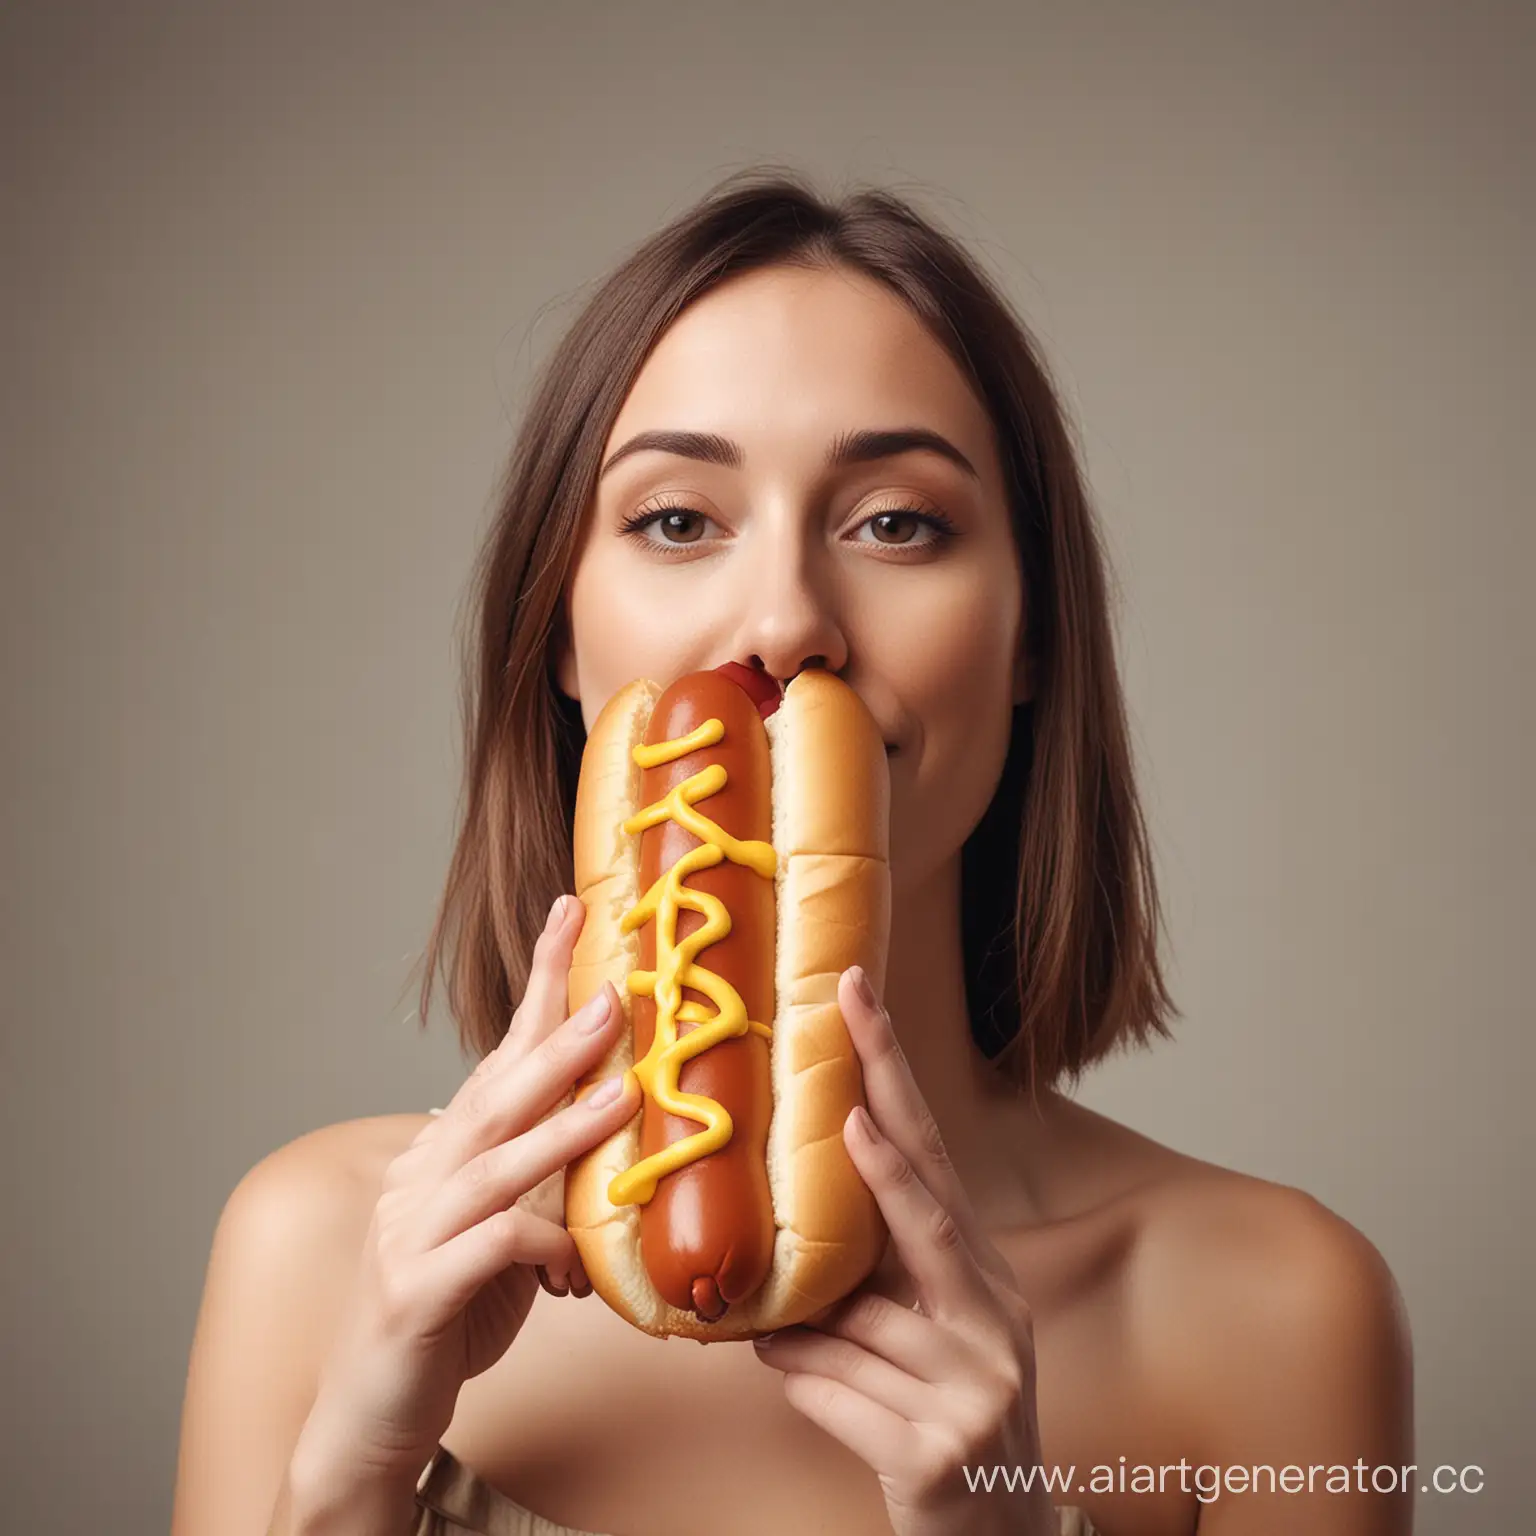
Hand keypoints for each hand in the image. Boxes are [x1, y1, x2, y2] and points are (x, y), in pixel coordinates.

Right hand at [301, 895, 638, 1479]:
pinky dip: (538, 1247)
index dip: (537, 988)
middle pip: (494, 1094)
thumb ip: (544, 1177)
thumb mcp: (505, 1229)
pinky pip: (488, 1255)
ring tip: (622, 1095)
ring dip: (561, 1128)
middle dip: (555, 1041)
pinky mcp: (416, 1292)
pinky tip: (575, 1261)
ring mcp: (411, 1233)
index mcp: (445, 1153)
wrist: (370, 1407)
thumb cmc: (450, 1307)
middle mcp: (422, 1178)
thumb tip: (612, 1126)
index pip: (498, 1057)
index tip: (572, 916)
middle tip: (614, 993)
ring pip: (493, 1166)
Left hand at [752, 967, 1056, 1535]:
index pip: (931, 1155)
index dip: (892, 1075)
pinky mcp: (939, 1449)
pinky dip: (800, 1384)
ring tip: (772, 1331)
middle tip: (844, 1039)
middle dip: (878, 1127)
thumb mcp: (914, 1336)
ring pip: (848, 1319)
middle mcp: (991, 1314)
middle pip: (926, 1204)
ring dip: (801, 1329)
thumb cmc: (939, 1419)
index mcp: (980, 1273)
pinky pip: (831, 1391)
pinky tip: (791, 1381)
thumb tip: (773, 1233)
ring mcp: (975, 1382)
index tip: (857, 997)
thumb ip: (860, 1278)